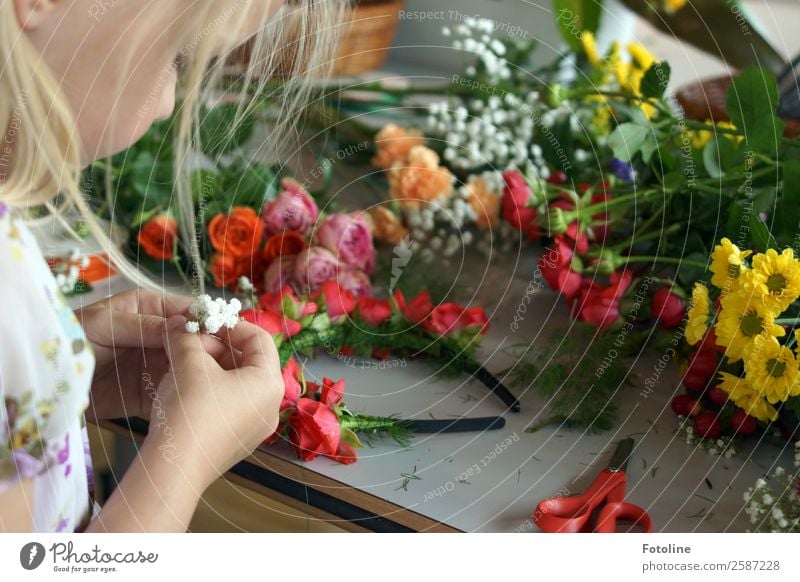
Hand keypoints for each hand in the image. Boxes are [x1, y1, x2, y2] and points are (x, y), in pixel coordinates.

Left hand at [77, 289, 236, 420]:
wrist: (43, 378)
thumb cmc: (69, 337)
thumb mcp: (106, 323)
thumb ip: (145, 325)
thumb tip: (183, 325)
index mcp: (150, 309)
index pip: (188, 312)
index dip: (207, 322)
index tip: (226, 333)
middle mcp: (159, 337)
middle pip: (195, 343)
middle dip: (209, 352)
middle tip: (223, 364)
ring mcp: (155, 366)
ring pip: (190, 370)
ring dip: (201, 377)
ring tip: (214, 385)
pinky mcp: (148, 394)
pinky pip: (173, 395)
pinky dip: (183, 399)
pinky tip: (192, 402)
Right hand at [150, 315, 282, 487]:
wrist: (174, 468)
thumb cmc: (189, 410)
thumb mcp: (187, 362)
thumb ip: (186, 337)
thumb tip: (179, 325)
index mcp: (270, 383)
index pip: (260, 338)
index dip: (231, 325)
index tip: (205, 323)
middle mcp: (270, 406)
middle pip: (249, 361)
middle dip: (216, 347)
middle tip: (188, 342)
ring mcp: (254, 428)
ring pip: (237, 384)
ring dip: (210, 368)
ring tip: (181, 363)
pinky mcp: (236, 442)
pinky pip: (229, 406)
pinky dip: (209, 390)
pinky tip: (183, 388)